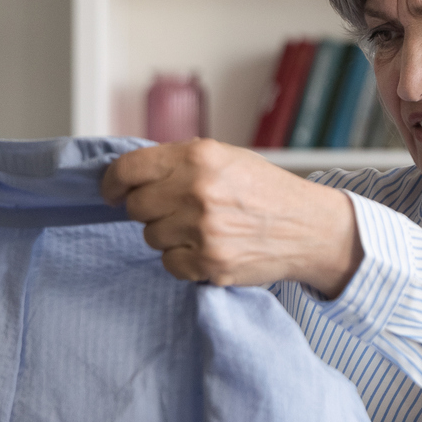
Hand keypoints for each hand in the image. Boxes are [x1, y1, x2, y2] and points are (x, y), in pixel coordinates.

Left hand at [99, 138, 361, 294]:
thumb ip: (179, 163)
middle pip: (136, 208)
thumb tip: (128, 176)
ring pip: (151, 237)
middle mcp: (198, 191)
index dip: (112, 183)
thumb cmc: (266, 191)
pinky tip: (208, 249)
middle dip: (148, 211)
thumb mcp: (226, 158)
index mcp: (199, 157)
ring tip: (201, 229)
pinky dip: (183, 260)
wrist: (310, 228)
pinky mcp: (210, 264)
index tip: (112, 192)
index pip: (129, 170)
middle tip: (173, 211)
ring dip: (168, 236)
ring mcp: (203, 230)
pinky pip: (170, 264)